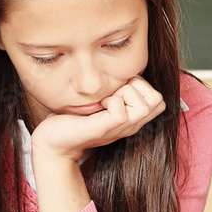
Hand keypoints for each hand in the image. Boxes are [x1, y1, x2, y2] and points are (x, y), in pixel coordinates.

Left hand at [30, 76, 166, 161]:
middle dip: (137, 86)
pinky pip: (121, 112)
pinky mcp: (103, 129)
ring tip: (105, 98)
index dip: (142, 86)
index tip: (118, 88)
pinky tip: (98, 104)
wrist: (53, 141)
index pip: (158, 99)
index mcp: (132, 118)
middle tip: (113, 92)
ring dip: (124, 93)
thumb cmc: (74, 117)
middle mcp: (130, 125)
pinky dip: (110, 102)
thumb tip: (124, 71)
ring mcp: (119, 129)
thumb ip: (116, 90)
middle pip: (157, 100)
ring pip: (144, 106)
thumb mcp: (101, 100)